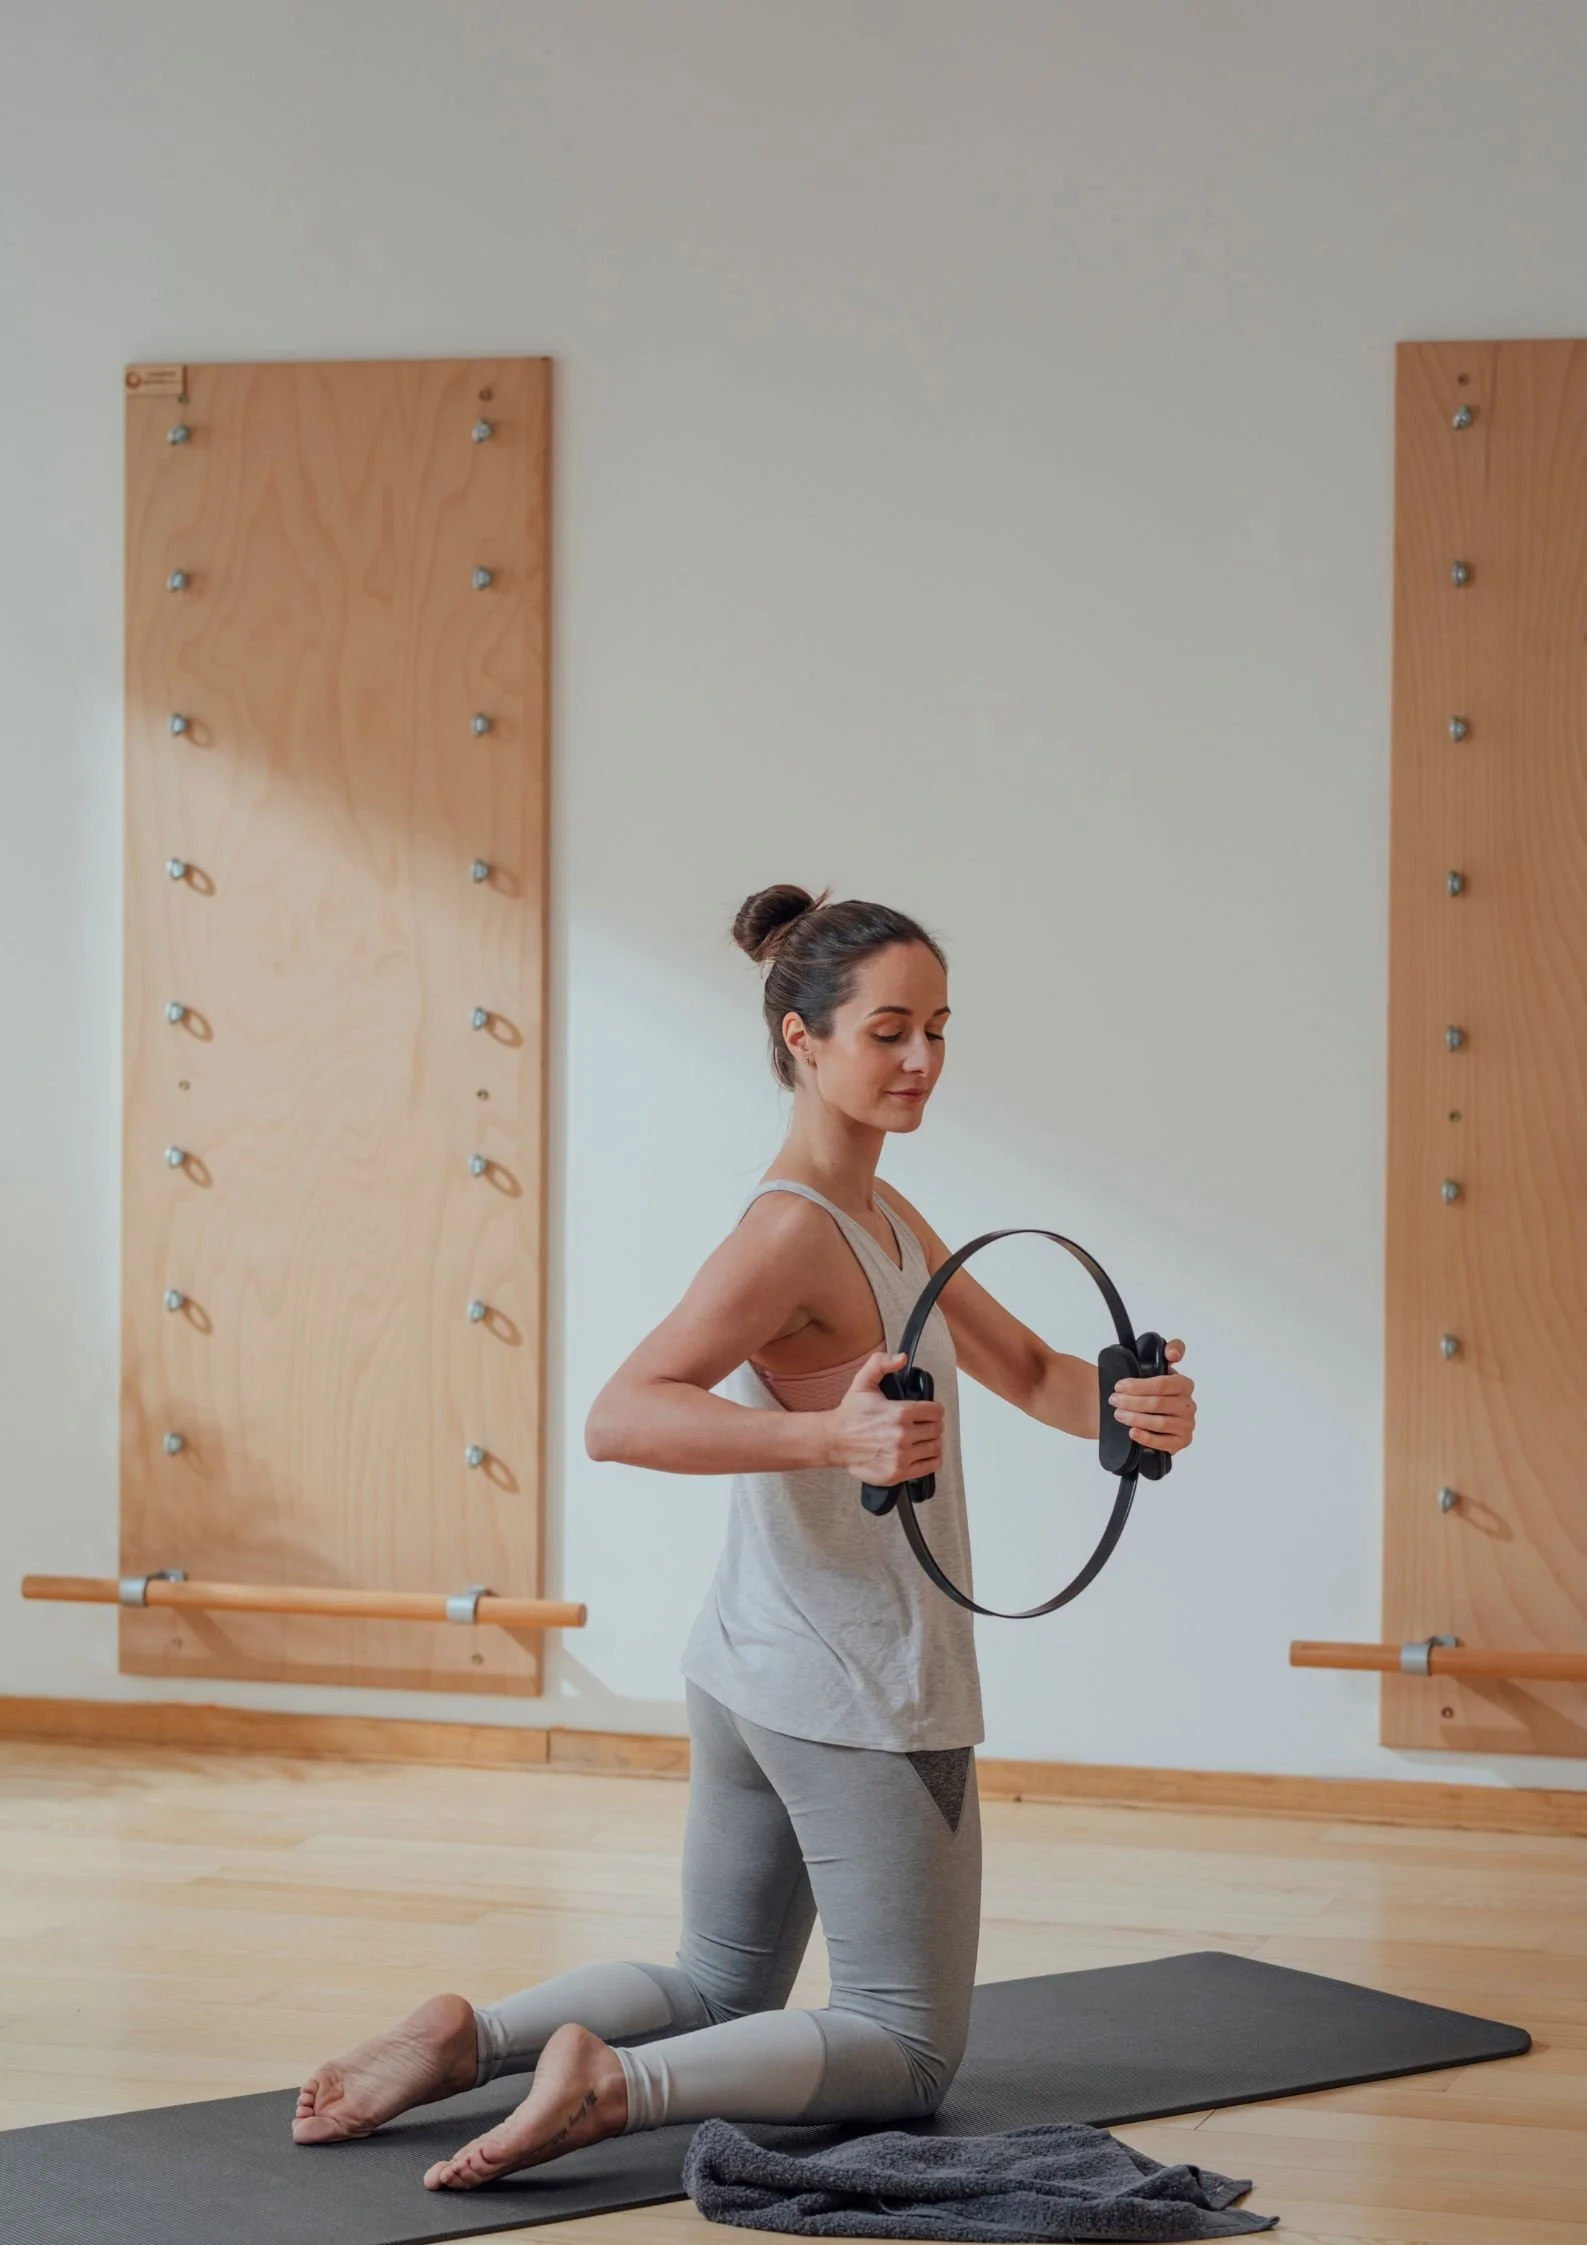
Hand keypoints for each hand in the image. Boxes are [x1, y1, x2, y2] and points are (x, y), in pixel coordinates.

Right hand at [828, 1351, 944, 1483]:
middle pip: (937, 1429)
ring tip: (923, 1438)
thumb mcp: (863, 1382)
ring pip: (935, 1447)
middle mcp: (902, 1436)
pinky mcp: (897, 1473)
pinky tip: (922, 1453)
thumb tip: (901, 1358)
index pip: (936, 1411)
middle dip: (933, 1425)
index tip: (928, 1411)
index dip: (934, 1409)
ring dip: (932, 1441)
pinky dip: (931, 1459)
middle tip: (924, 1424)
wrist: (833, 1441)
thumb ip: (881, 1364)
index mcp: (898, 1413)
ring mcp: (900, 1456)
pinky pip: (930, 1466)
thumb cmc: (850, 1415)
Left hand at [1108, 1339, 1194, 1454]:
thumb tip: (1172, 1352)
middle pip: (1157, 1403)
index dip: (1139, 1385)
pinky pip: (1164, 1442)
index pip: (1163, 1383)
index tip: (1120, 1385)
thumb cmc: (1150, 1392)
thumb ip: (1163, 1356)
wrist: (1148, 1415)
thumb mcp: (1153, 1371)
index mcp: (1183, 1384)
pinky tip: (1133, 1432)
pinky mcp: (1182, 1441)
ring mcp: (1187, 1424)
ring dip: (1135, 1419)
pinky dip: (1146, 1438)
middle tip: (1114, 1400)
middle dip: (1131, 1401)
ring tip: (1119, 1414)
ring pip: (1160, 1423)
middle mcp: (1188, 1404)